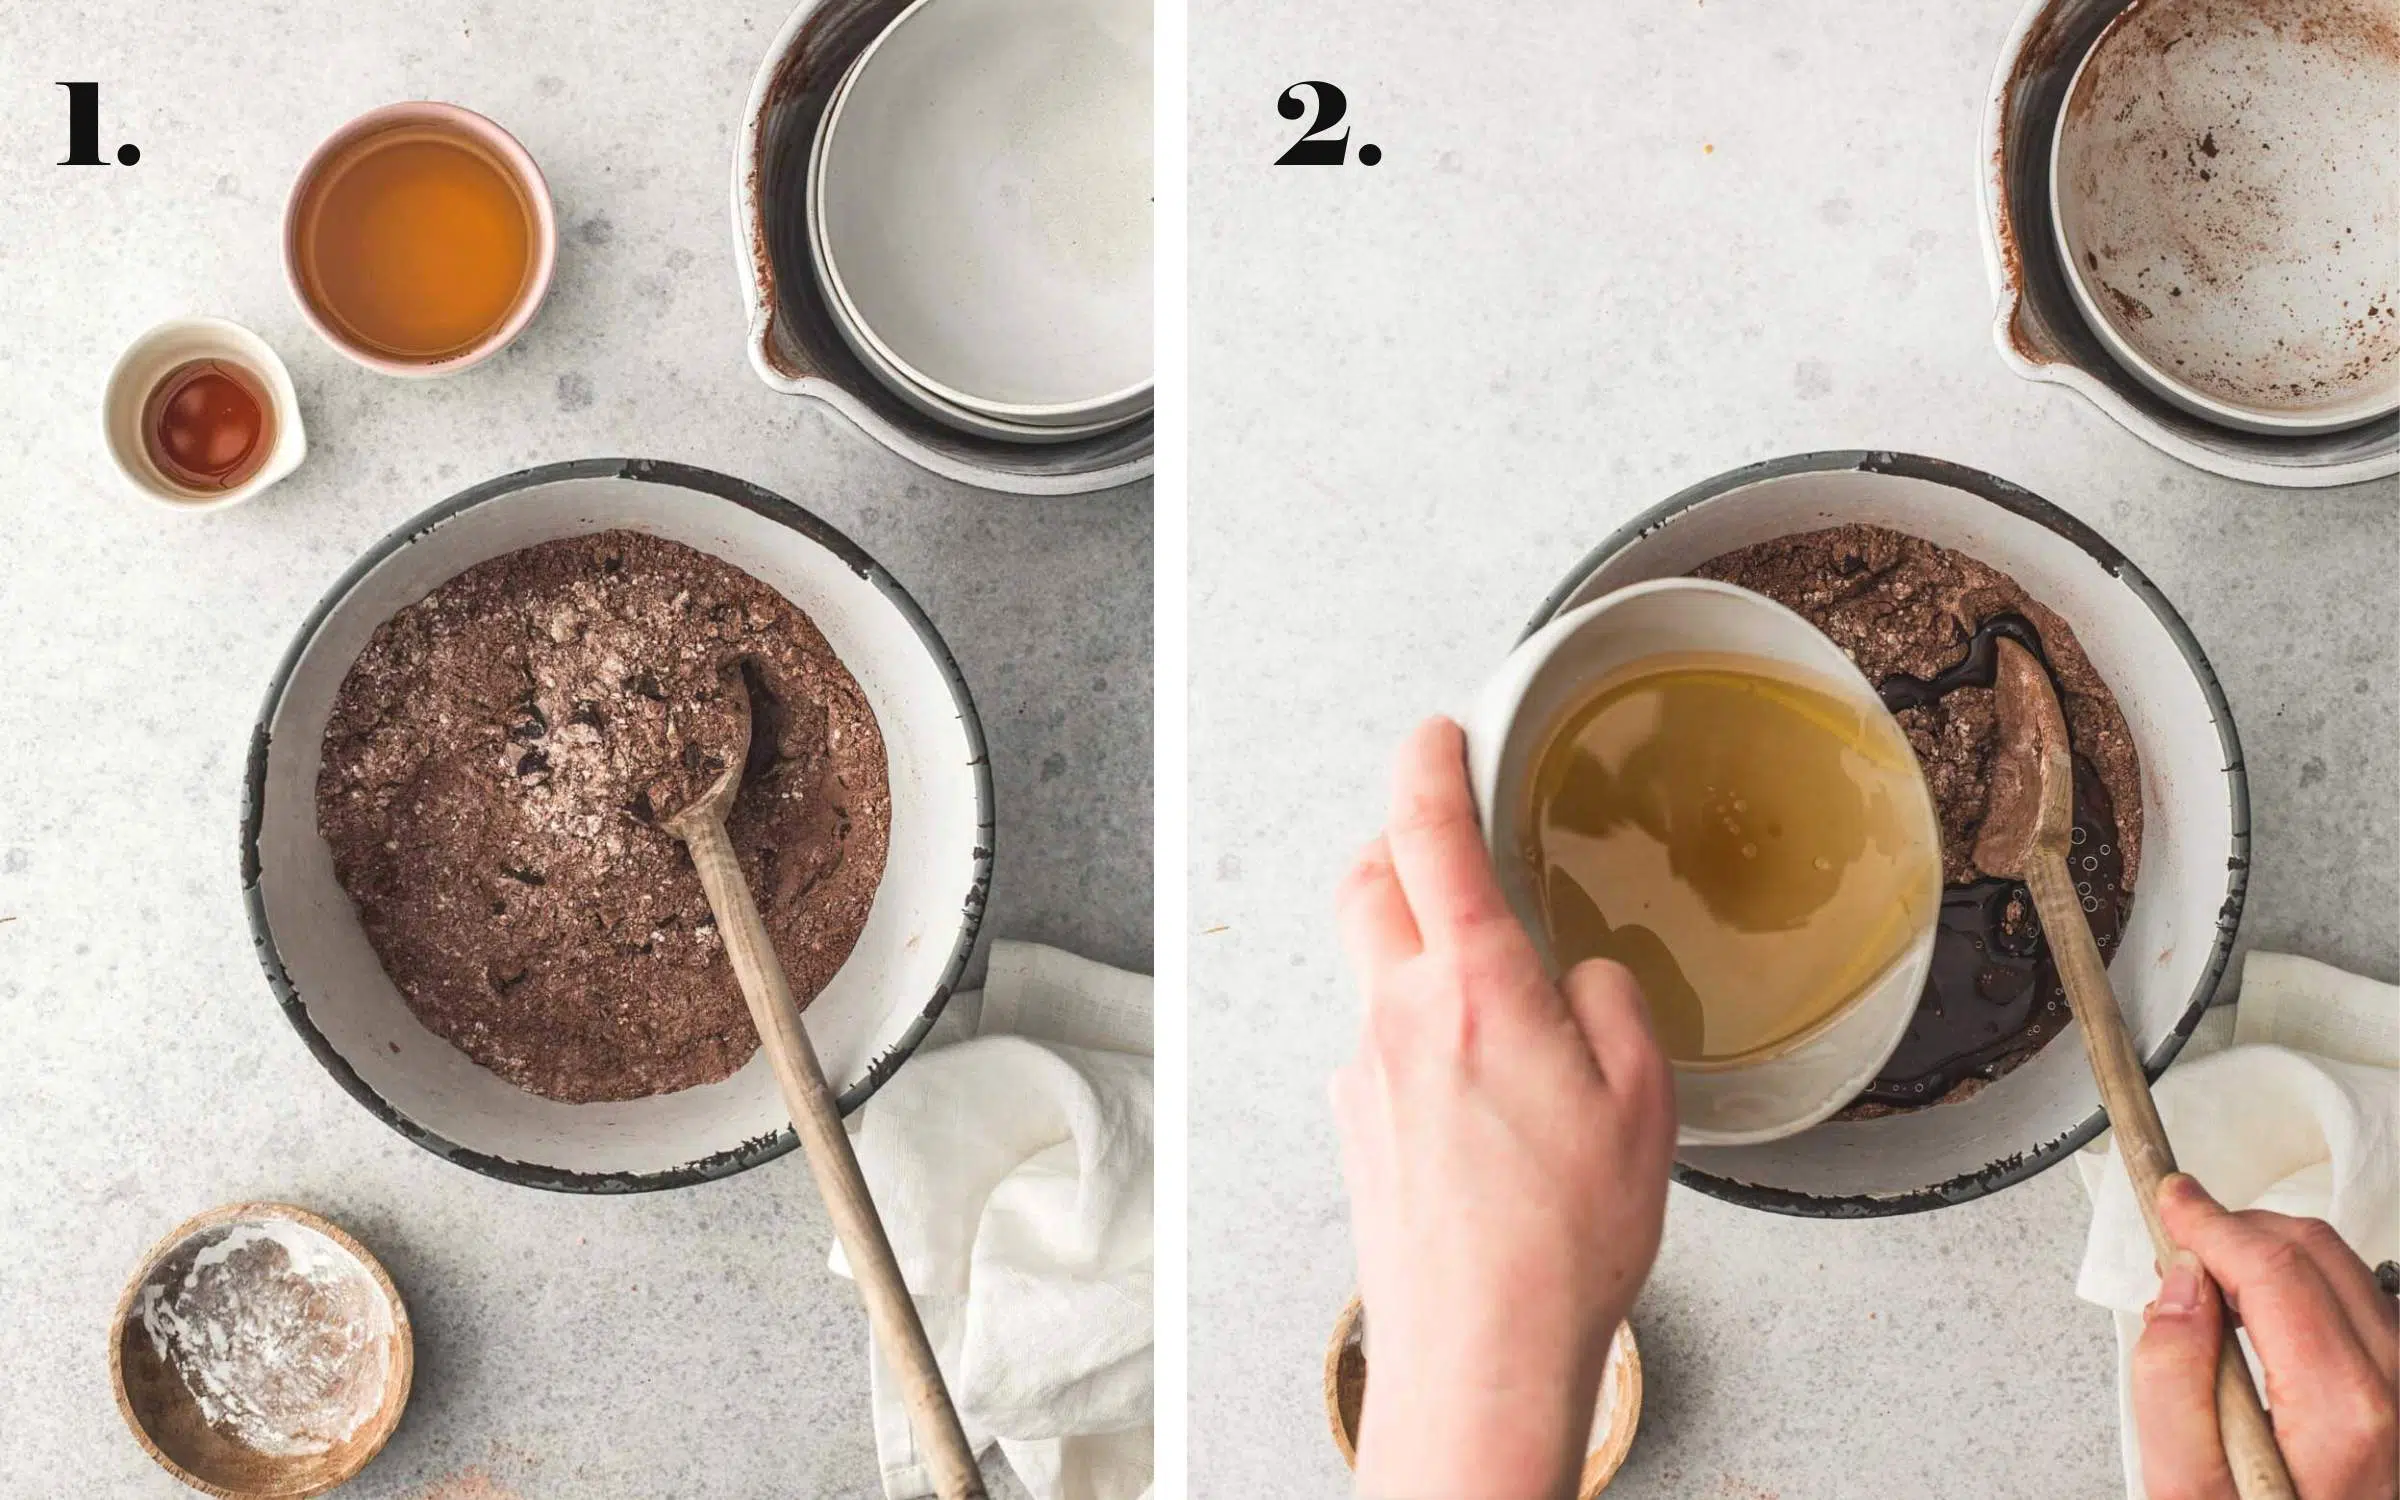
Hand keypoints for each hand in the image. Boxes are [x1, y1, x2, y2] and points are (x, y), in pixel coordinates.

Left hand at [1332, 717, 1675, 1499]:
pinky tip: (1476, 1083)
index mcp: (1474, 988)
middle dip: (1395, 840)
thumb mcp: (1640, 1104)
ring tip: (1484, 981)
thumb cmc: (1562, 1241)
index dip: (1427, 764)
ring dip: (1409, 939)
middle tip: (1445, 838)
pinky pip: (1379, 1041)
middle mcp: (1399, 1015)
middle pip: (1365, 882)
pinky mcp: (1356, 1126)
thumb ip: (1608, 1008)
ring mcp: (1365, 1072)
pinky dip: (1415, 1026)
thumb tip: (1577, 979)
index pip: (1427, 834)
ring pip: (1369, 964)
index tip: (1437, 733)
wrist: (1478, 1355)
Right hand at [2134, 1173, 2398, 1499]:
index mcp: (2343, 1413)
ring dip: (2274, 1257)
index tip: (2172, 1201)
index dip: (2212, 1223)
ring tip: (2212, 1284)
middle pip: (2318, 1255)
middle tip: (2180, 1242)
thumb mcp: (2184, 1487)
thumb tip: (2177, 1289)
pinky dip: (2308, 1291)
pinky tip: (2262, 1316)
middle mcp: (2397, 1395)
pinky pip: (2367, 1310)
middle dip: (2239, 1231)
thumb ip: (2170, 1381)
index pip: (2275, 1269)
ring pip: (2349, 1273)